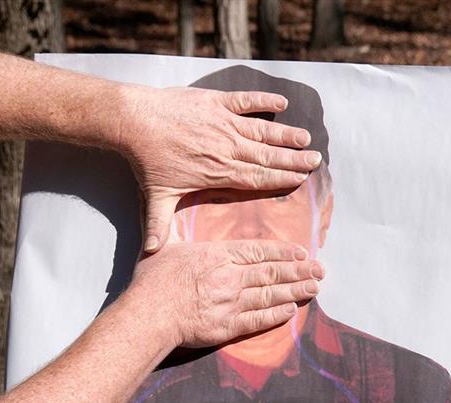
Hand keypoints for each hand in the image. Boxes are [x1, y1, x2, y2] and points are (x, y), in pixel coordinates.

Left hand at [114, 85, 322, 252]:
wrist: (134, 123)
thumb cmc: (146, 161)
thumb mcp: (155, 197)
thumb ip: (159, 225)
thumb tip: (151, 253)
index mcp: (219, 173)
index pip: (257, 178)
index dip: (281, 179)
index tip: (300, 179)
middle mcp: (227, 149)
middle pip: (268, 156)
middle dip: (293, 159)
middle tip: (315, 160)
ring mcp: (222, 124)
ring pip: (262, 131)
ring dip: (285, 134)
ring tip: (305, 138)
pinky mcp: (215, 102)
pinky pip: (245, 101)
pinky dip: (264, 101)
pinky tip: (281, 103)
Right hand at [130, 239, 323, 347]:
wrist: (149, 315)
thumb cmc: (152, 281)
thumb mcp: (164, 246)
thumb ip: (172, 230)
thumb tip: (164, 215)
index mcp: (218, 255)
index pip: (259, 251)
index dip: (283, 251)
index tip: (302, 252)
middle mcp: (231, 277)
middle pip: (272, 272)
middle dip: (299, 270)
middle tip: (320, 270)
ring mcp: (232, 302)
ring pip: (272, 294)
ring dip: (296, 291)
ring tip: (315, 288)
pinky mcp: (229, 326)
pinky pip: (259, 320)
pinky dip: (277, 315)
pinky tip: (292, 310)